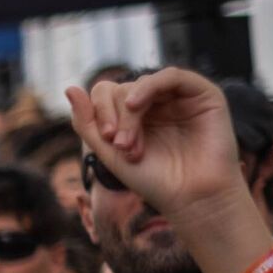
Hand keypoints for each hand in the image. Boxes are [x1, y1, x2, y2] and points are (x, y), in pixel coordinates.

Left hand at [64, 69, 248, 235]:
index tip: (107, 142)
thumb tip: (69, 88)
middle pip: (120, 91)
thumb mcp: (108, 151)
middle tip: (122, 147)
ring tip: (128, 142)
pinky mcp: (203, 94)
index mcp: (134, 114)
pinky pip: (171, 76)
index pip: (105, 94)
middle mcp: (156, 102)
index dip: (98, 111)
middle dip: (115, 119)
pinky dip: (149, 86)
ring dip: (129, 113)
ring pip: (141, 84)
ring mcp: (179, 97)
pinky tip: (135, 105)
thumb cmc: (152, 178)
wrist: (192, 196)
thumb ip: (86, 122)